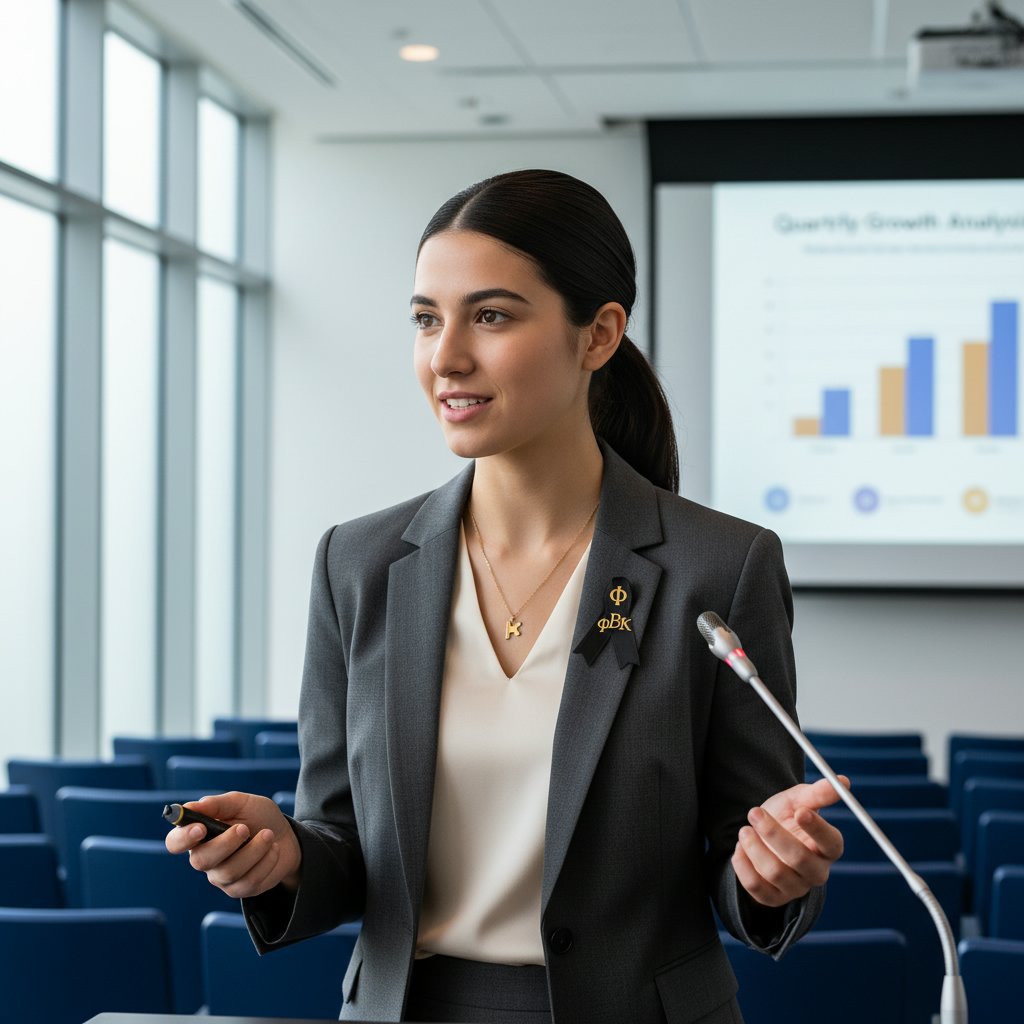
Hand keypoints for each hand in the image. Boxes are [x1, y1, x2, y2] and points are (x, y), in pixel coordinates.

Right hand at [164, 791, 301, 898]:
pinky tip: (274, 849)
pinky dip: (267, 860)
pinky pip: (249, 881)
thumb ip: (217, 804)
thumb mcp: (242, 803)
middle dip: (225, 843)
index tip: (200, 828)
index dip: (183, 838)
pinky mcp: (240, 889)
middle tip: (244, 828)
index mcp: (199, 835)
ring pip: (229, 872)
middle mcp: (205, 858)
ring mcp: (221, 877)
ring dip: (254, 850)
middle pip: (201, 861)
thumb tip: (192, 806)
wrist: (287, 836)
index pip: (175, 842)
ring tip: (269, 835)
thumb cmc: (259, 817)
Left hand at [732, 776, 847, 907]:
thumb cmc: (784, 817)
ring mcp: (795, 888)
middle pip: (800, 859)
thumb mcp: (797, 800)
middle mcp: (816, 871)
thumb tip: (842, 781)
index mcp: (828, 847)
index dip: (817, 829)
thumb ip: (817, 793)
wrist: (759, 836)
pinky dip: (742, 864)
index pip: (832, 843)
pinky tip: (741, 848)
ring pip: (775, 872)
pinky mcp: (773, 898)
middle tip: (754, 812)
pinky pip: (755, 886)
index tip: (800, 811)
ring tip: (744, 830)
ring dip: (754, 846)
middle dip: (774, 833)